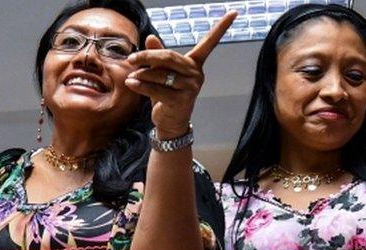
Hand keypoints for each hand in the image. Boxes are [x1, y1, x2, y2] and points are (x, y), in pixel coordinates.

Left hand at [124, 11, 237, 137]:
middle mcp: (196, 74)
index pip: (209, 42)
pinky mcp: (181, 100)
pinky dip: (141, 86)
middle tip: (131, 58)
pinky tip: (131, 83)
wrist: (170, 123)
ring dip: (142, 75)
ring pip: (160, 74)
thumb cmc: (167, 95)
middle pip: (169, 57)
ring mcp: (190, 87)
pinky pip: (157, 89)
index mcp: (195, 64)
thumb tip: (150, 37)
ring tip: (131, 76)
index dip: (221, 27)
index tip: (234, 12)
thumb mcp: (162, 73)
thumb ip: (157, 56)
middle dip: (148, 56)